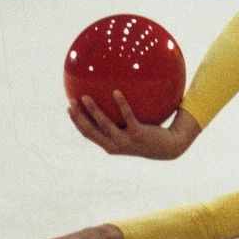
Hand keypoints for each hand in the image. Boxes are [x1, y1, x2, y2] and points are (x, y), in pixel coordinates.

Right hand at [68, 91, 197, 159]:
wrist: (169, 147)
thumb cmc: (149, 136)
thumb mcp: (131, 129)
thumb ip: (121, 120)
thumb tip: (113, 97)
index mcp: (110, 145)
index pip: (88, 134)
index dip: (77, 122)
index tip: (69, 108)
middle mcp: (115, 145)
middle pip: (90, 131)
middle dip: (78, 116)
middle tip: (71, 101)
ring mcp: (126, 141)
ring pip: (105, 124)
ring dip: (93, 110)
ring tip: (86, 96)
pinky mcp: (139, 133)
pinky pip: (128, 116)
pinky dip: (121, 104)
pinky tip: (116, 92)